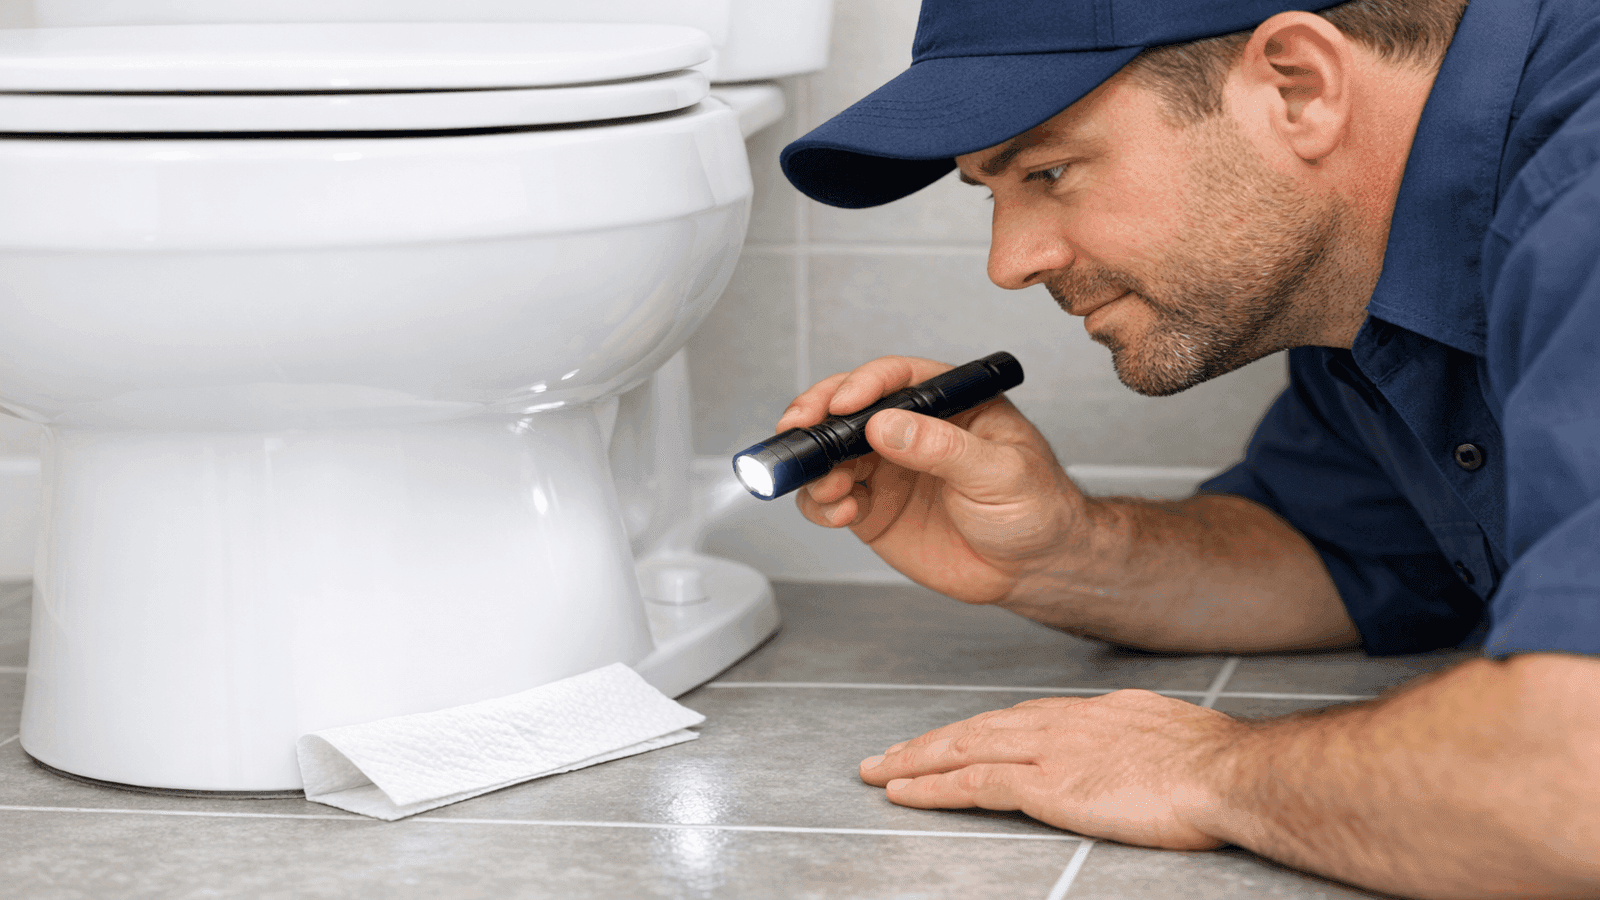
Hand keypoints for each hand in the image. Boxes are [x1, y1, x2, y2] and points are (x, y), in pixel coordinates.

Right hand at [777, 356, 1085, 605]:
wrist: (1035, 568)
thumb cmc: (1036, 507)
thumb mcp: (1001, 472)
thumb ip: (944, 448)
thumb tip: (886, 425)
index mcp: (948, 402)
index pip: (896, 378)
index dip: (863, 386)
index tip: (844, 405)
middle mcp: (910, 429)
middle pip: (847, 408)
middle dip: (816, 416)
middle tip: (798, 431)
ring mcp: (887, 469)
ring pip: (829, 454)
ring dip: (816, 466)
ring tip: (830, 487)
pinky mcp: (873, 509)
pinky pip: (830, 499)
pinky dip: (821, 505)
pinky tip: (840, 513)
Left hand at [859, 691, 1238, 848]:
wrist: (1231, 771)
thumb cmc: (1220, 766)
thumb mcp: (1176, 740)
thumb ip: (1143, 745)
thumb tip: (1139, 756)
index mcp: (1096, 713)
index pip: (1020, 719)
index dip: (979, 730)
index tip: (952, 740)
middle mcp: (1064, 723)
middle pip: (979, 727)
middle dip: (930, 742)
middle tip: (889, 755)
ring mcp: (1052, 751)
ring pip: (964, 749)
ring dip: (915, 762)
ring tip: (878, 772)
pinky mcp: (1048, 785)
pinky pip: (974, 783)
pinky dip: (933, 787)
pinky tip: (904, 794)